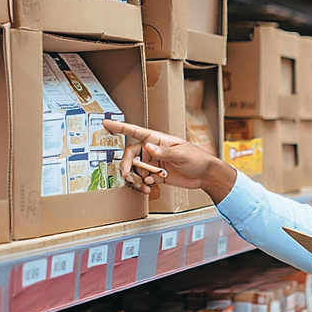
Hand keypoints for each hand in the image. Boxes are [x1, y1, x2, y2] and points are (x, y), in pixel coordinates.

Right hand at [103, 120, 236, 202]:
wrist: (205, 175)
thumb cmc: (197, 159)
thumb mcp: (181, 153)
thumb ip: (164, 151)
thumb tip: (148, 146)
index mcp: (157, 139)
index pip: (135, 131)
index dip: (119, 127)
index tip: (106, 123)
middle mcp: (152, 150)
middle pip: (129, 155)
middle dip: (126, 165)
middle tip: (127, 175)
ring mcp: (153, 163)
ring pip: (134, 170)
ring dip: (135, 178)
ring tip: (144, 184)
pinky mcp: (155, 175)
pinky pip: (141, 180)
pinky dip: (142, 185)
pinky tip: (149, 188)